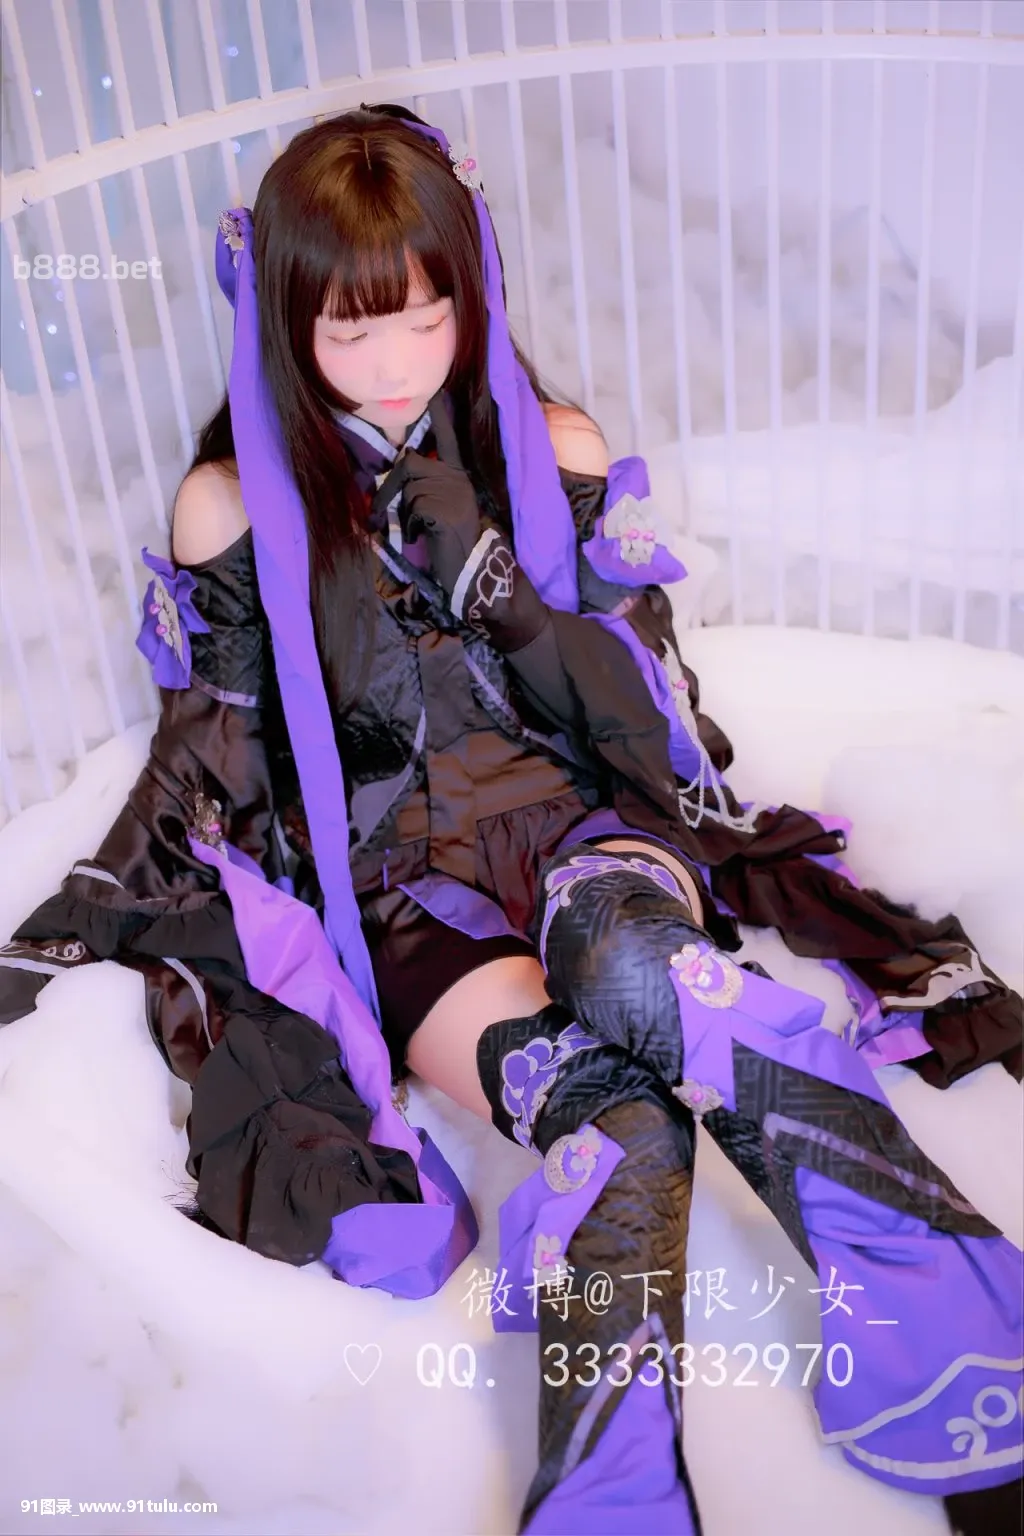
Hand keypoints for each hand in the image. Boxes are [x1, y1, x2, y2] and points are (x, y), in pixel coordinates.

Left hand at [373, 393, 486, 597]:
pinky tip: (425, 538)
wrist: (472, 567)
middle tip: (379, 512)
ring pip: (408, 489)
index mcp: (459, 474)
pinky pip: (410, 510)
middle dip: (391, 489)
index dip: (440, 417)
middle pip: (410, 465)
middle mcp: (457, 478)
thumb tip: (404, 466)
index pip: (448, 440)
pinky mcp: (441, 509)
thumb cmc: (455, 538)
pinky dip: (410, 528)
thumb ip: (430, 485)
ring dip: (404, 513)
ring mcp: (451, 492)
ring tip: (421, 530)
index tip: (435, 394)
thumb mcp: (446, 505)